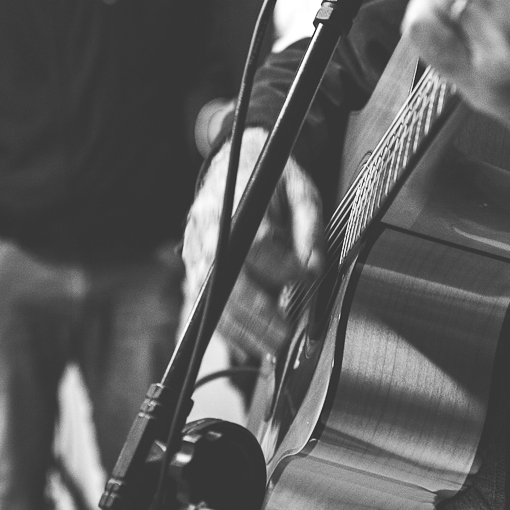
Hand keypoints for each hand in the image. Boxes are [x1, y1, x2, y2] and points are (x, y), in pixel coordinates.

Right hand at [182, 129, 323, 360]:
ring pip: (211, 299)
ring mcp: (196, 250)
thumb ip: (310, 227)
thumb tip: (314, 269)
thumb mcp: (302, 191)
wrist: (237, 162)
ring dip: (241, 330)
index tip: (306, 278)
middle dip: (257, 313)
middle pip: (226, 279)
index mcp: (236, 202)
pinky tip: (250, 344)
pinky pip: (206, 306)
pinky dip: (228, 329)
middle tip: (286, 334)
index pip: (255, 243)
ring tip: (272, 347)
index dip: (282, 266)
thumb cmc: (272, 180)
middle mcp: (208, 228)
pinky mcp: (194, 268)